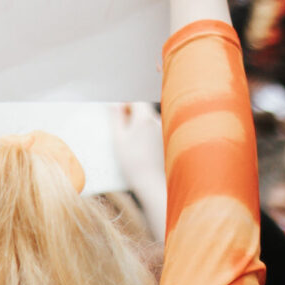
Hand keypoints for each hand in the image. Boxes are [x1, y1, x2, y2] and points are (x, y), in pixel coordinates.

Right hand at [110, 102, 168, 242]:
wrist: (152, 184)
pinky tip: (142, 150)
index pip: (135, 99)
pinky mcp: (169, 141)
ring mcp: (166, 131)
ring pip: (150, 121)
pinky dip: (149, 136)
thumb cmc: (133, 163)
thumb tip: (114, 103)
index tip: (117, 112)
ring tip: (132, 144)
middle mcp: (158, 121)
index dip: (125, 103)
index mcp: (144, 117)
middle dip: (132, 115)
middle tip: (122, 130)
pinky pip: (157, 132)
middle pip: (144, 109)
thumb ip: (116, 117)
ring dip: (140, 126)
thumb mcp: (118, 139)